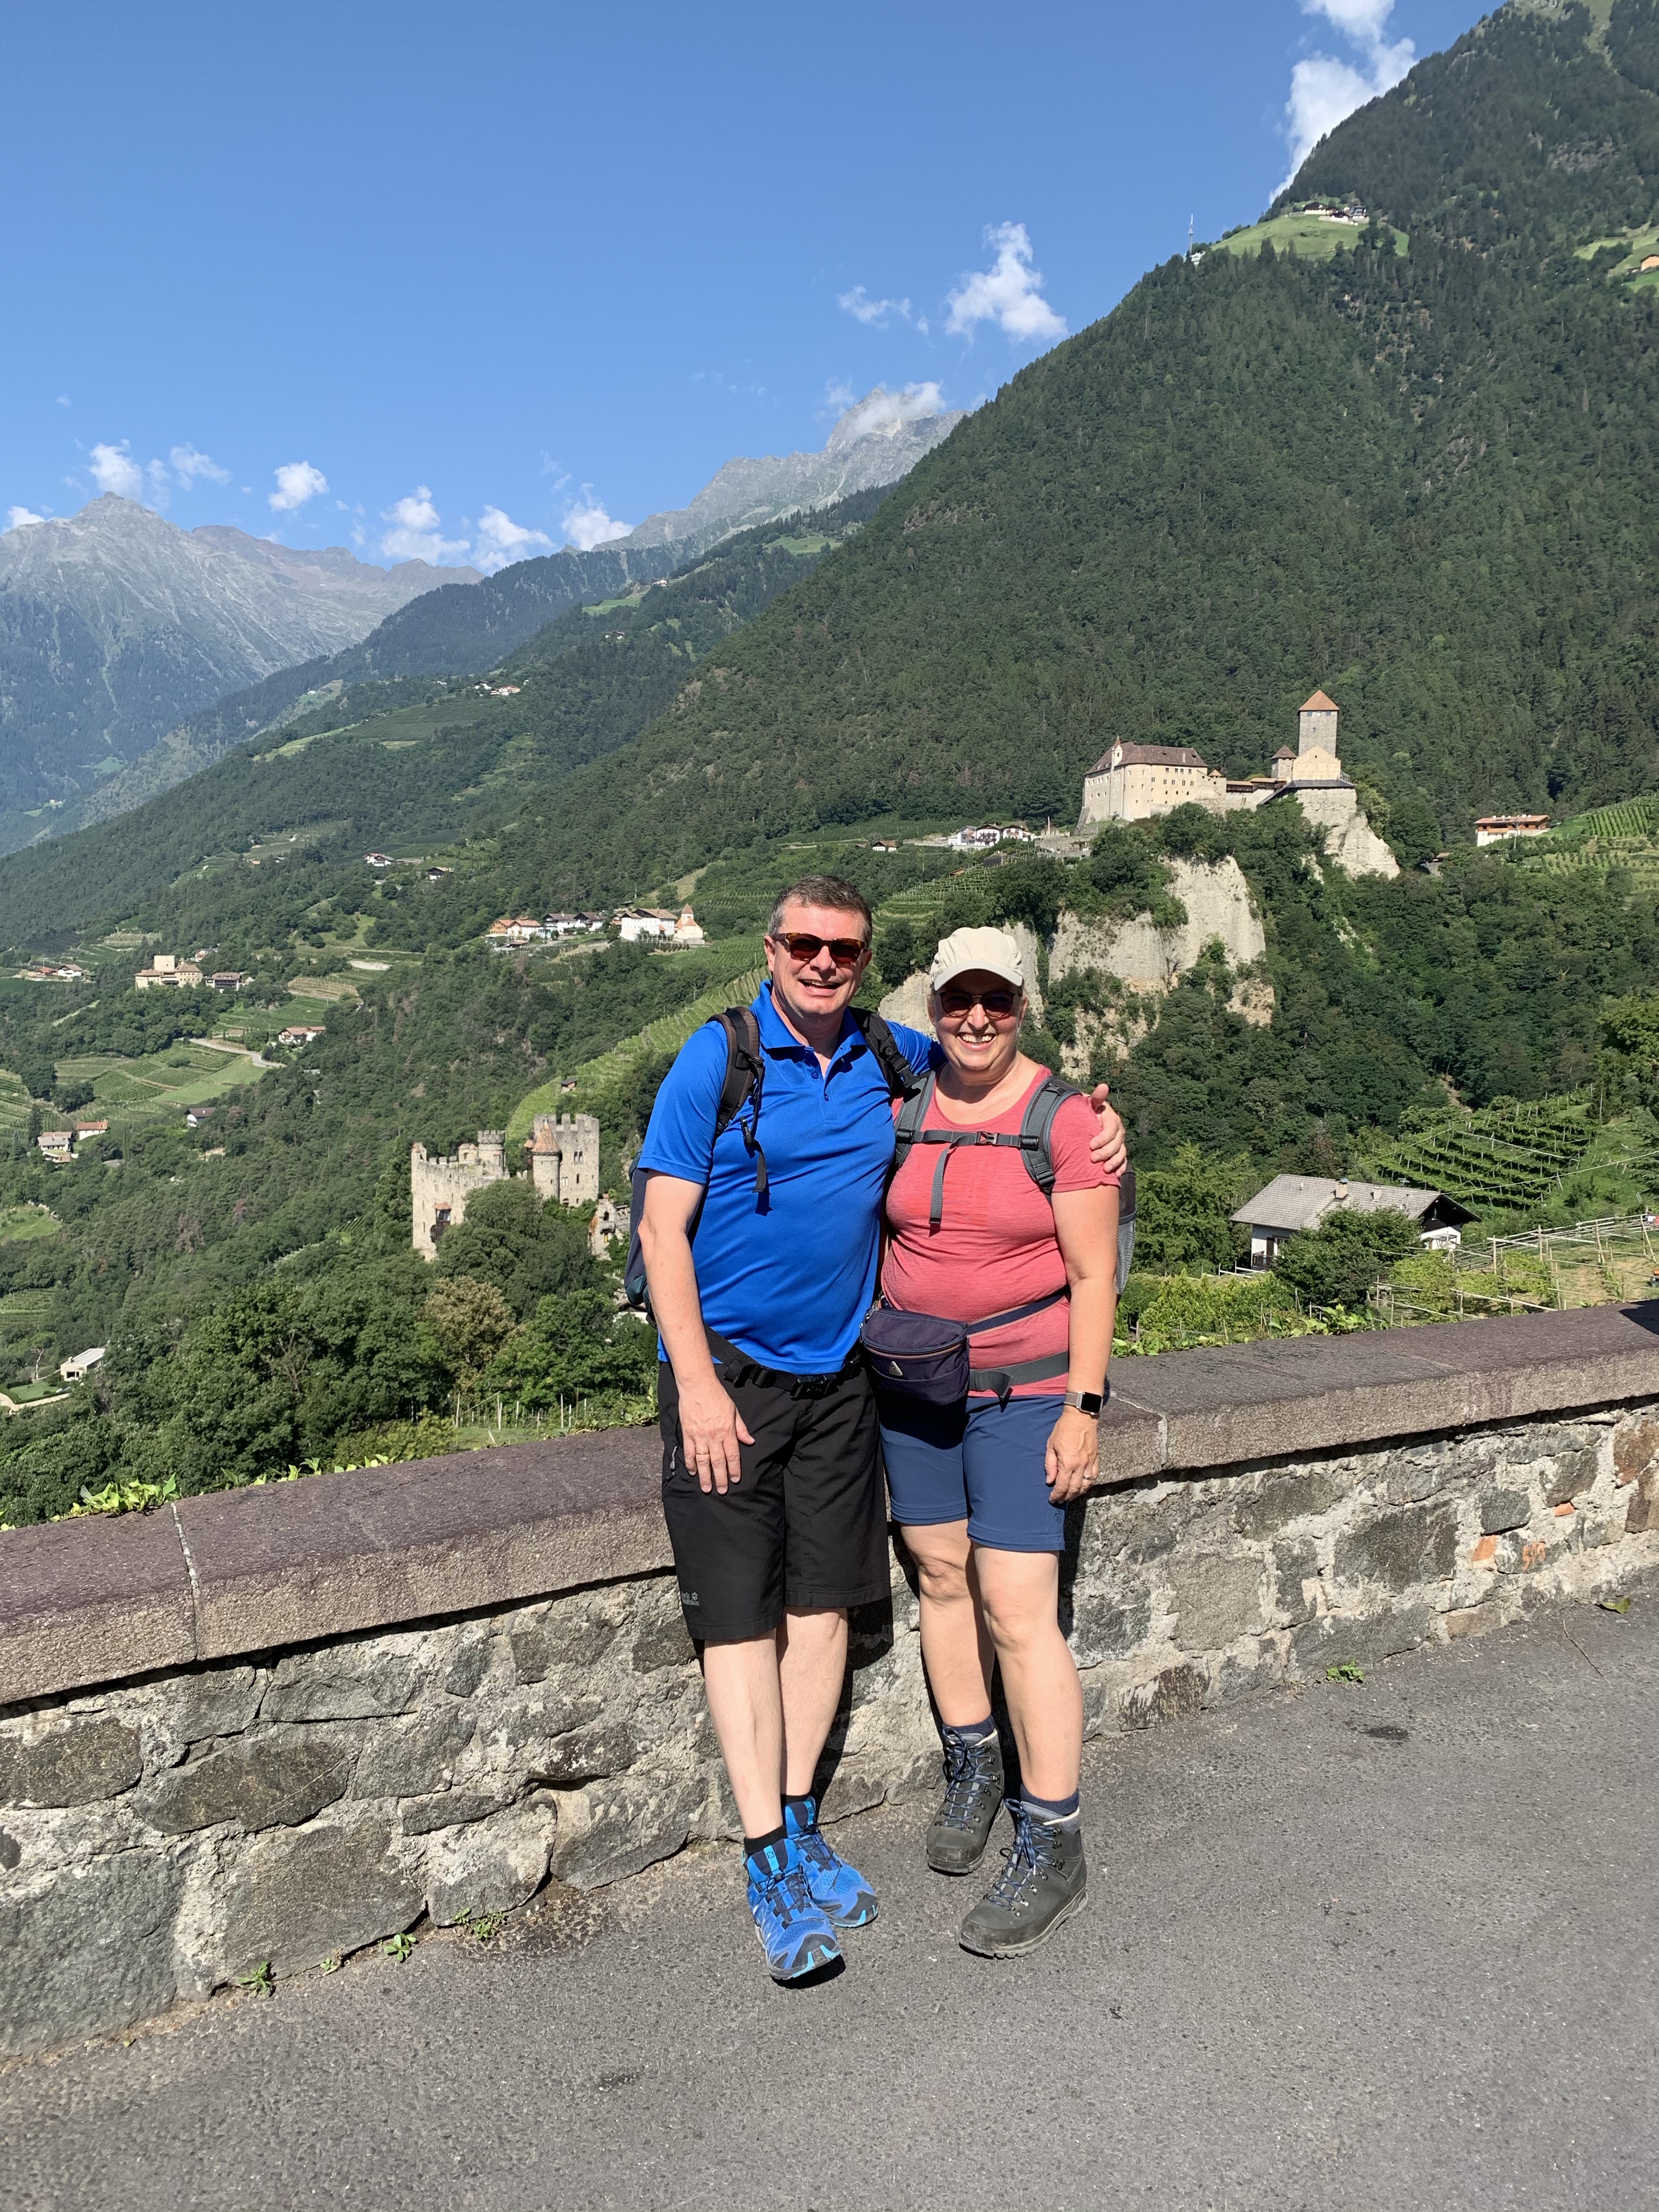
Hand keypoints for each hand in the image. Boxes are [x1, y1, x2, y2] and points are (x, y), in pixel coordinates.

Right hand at [677, 1375, 754, 1495]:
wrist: (698, 1386)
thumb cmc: (718, 1396)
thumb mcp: (734, 1411)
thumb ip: (741, 1428)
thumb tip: (750, 1442)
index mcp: (727, 1431)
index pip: (732, 1455)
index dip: (734, 1469)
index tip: (735, 1479)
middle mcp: (713, 1437)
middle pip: (718, 1462)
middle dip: (721, 1478)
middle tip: (722, 1491)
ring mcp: (699, 1436)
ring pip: (703, 1461)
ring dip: (705, 1476)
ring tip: (707, 1488)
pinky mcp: (688, 1434)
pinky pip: (689, 1452)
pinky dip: (691, 1464)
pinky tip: (693, 1472)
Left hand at [1045, 1406, 1098, 1502]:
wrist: (1081, 1417)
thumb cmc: (1064, 1429)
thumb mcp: (1051, 1445)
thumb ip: (1050, 1465)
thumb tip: (1050, 1480)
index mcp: (1068, 1462)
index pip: (1062, 1485)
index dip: (1057, 1495)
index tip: (1053, 1499)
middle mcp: (1080, 1465)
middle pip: (1074, 1489)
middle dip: (1067, 1497)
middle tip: (1061, 1500)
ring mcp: (1090, 1463)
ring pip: (1086, 1486)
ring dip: (1078, 1494)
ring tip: (1071, 1496)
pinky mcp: (1096, 1459)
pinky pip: (1094, 1477)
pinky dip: (1088, 1485)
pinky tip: (1083, 1487)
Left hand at [1085, 1084, 1126, 1177]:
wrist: (1086, 1122)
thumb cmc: (1086, 1113)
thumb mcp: (1090, 1104)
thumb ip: (1096, 1098)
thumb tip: (1104, 1086)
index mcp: (1112, 1119)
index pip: (1111, 1130)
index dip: (1102, 1139)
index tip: (1090, 1145)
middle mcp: (1119, 1131)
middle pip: (1117, 1144)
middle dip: (1106, 1153)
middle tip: (1093, 1159)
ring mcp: (1119, 1142)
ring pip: (1121, 1153)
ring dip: (1114, 1163)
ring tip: (1104, 1170)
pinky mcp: (1118, 1152)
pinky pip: (1123, 1161)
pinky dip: (1120, 1168)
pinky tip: (1115, 1175)